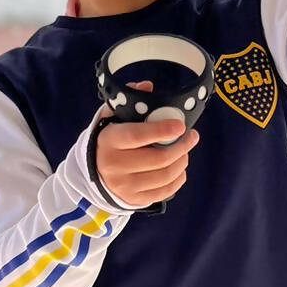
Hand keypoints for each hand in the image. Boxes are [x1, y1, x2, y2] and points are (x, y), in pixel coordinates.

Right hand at [94, 81, 199, 207]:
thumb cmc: (110, 141)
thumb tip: (148, 86)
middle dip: (181, 146)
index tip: (181, 126)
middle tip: (191, 136)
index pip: (137, 136)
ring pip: (165, 176)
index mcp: (109, 141)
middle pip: (158, 159)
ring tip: (185, 150)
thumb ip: (130, 102)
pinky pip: (165, 191)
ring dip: (182, 161)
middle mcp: (115, 167)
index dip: (161, 130)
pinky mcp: (135, 200)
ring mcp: (125, 187)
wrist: (95, 173)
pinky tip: (179, 167)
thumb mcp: (112, 119)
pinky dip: (178, 178)